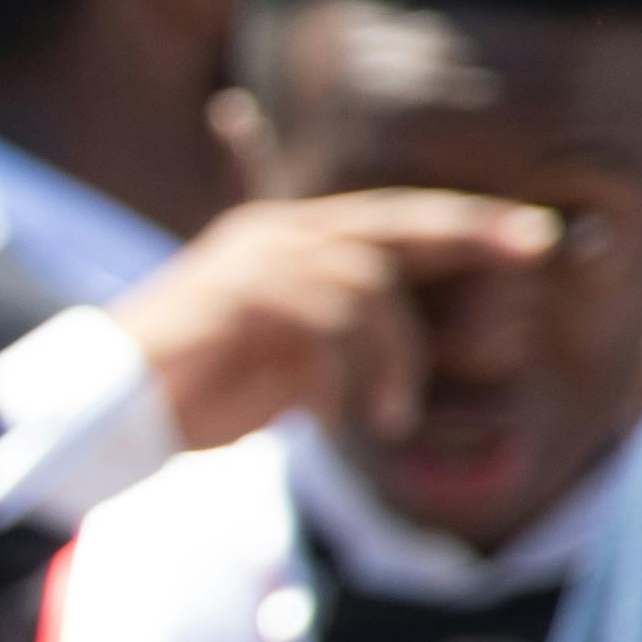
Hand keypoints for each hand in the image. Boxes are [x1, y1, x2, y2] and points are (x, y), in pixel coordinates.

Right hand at [114, 189, 561, 453]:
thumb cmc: (192, 397)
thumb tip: (398, 357)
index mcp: (282, 241)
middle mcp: (271, 235)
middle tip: (534, 247)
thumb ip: (338, 343)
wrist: (108, 415)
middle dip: (469, 234)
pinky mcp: (241, 294)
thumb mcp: (286, 367)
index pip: (390, 220)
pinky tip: (340, 421)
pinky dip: (348, 379)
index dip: (462, 224)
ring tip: (385, 421)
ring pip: (368, 287)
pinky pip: (329, 324)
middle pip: (394, 223)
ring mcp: (255, 259)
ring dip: (393, 362)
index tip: (532, 236)